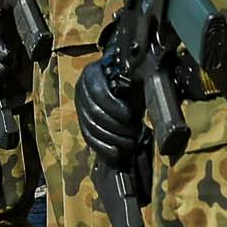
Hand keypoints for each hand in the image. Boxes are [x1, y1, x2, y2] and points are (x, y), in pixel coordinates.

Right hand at [76, 43, 145, 165]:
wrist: (119, 87)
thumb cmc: (129, 83)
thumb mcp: (133, 81)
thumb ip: (135, 88)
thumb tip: (146, 99)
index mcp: (93, 73)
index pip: (99, 92)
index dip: (115, 107)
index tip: (131, 117)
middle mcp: (82, 89)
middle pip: (94, 113)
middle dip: (117, 126)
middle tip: (134, 133)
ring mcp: (80, 107)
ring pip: (91, 128)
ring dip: (113, 139)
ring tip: (130, 143)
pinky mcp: (82, 124)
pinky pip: (89, 139)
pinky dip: (103, 148)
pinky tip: (116, 153)